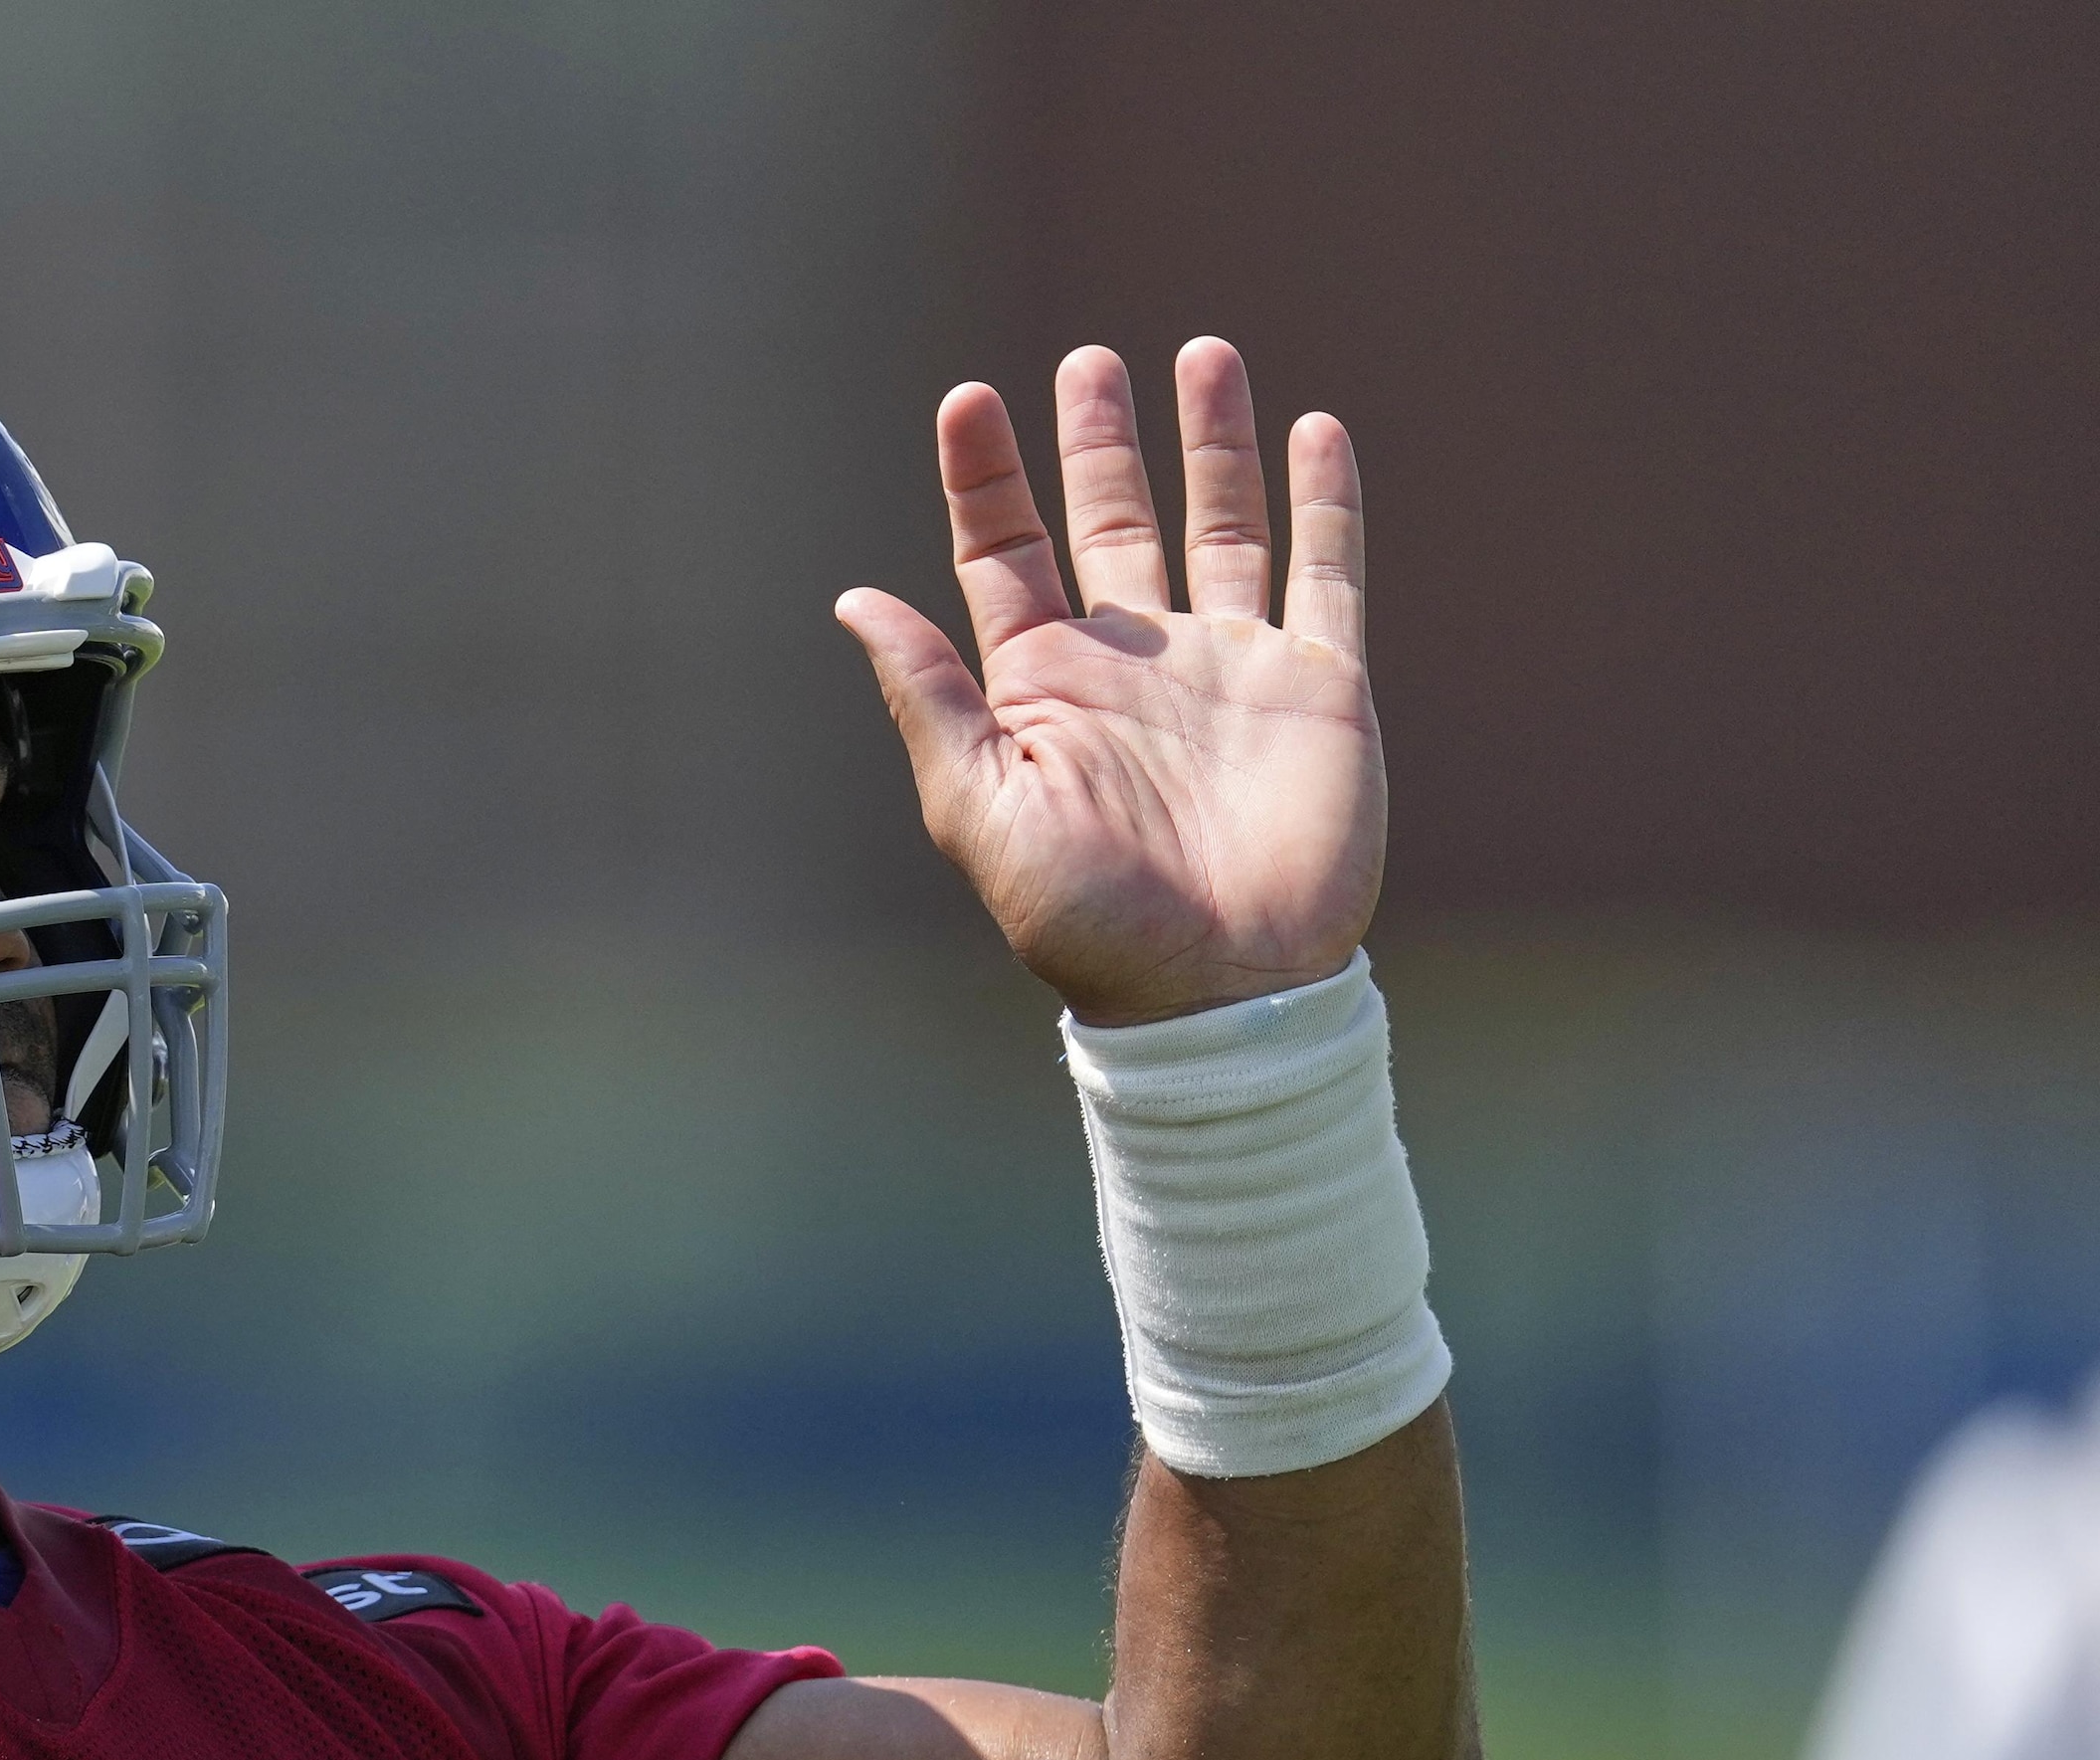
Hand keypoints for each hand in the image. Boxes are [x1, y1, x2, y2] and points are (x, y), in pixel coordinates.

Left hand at [836, 339, 1381, 1028]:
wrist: (1216, 990)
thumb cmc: (1084, 920)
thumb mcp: (979, 805)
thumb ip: (928, 696)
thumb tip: (852, 598)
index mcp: (1043, 687)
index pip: (1006, 553)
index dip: (985, 477)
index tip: (968, 399)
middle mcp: (1134, 661)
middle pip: (1112, 520)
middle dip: (1099, 440)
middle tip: (1089, 361)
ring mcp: (1229, 666)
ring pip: (1223, 525)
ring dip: (1212, 442)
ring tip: (1200, 353)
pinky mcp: (1317, 686)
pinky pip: (1324, 571)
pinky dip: (1323, 502)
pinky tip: (1312, 429)